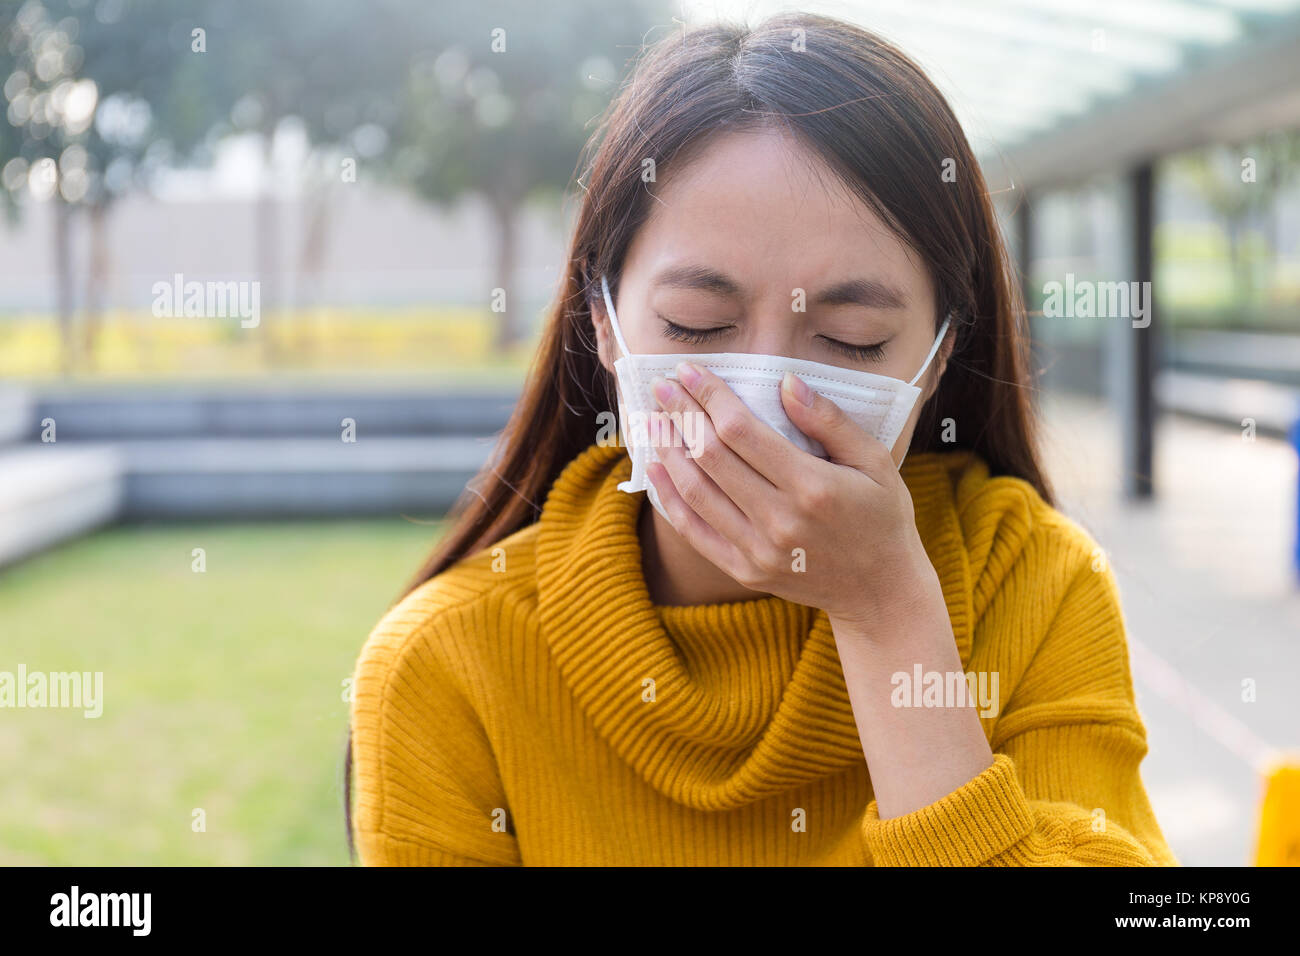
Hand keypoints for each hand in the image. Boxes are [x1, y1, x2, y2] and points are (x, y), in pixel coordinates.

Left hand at [644, 361, 941, 630]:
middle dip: (681, 413)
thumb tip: (786, 382)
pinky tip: (656, 468)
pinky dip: (670, 498)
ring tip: (652, 420)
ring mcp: (758, 550)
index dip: (710, 396)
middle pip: (711, 456)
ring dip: (668, 450)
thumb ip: (830, 421)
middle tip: (662, 386)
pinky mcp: (746, 571)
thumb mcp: (876, 461)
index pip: (742, 431)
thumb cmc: (882, 517)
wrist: (880, 592)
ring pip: (696, 491)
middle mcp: (780, 520)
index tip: (689, 370)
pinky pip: (694, 531)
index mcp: (812, 486)